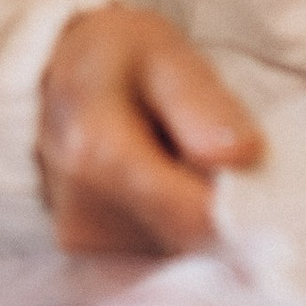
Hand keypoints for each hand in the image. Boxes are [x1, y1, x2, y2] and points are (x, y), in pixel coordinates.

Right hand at [37, 5, 266, 254]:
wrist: (61, 71)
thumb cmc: (119, 56)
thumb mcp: (166, 53)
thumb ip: (201, 102)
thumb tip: (242, 156)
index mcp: (97, 153)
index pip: (196, 216)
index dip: (236, 198)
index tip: (244, 163)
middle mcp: (80, 211)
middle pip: (187, 238)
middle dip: (211, 199)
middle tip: (198, 145)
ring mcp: (79, 240)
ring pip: (174, 248)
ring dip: (189, 210)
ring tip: (170, 156)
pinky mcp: (83, 252)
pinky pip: (153, 250)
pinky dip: (168, 221)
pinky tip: (154, 181)